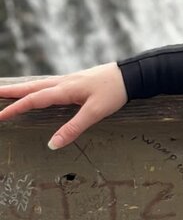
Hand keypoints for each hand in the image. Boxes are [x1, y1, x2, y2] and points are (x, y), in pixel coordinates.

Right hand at [0, 63, 128, 149]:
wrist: (131, 74)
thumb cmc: (115, 92)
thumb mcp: (95, 112)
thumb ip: (73, 128)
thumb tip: (52, 145)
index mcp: (65, 90)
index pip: (33, 100)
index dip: (15, 108)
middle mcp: (63, 83)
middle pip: (30, 87)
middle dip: (10, 91)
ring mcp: (69, 80)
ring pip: (38, 84)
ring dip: (20, 88)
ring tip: (5, 90)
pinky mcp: (75, 81)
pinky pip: (48, 84)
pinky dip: (35, 87)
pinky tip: (35, 89)